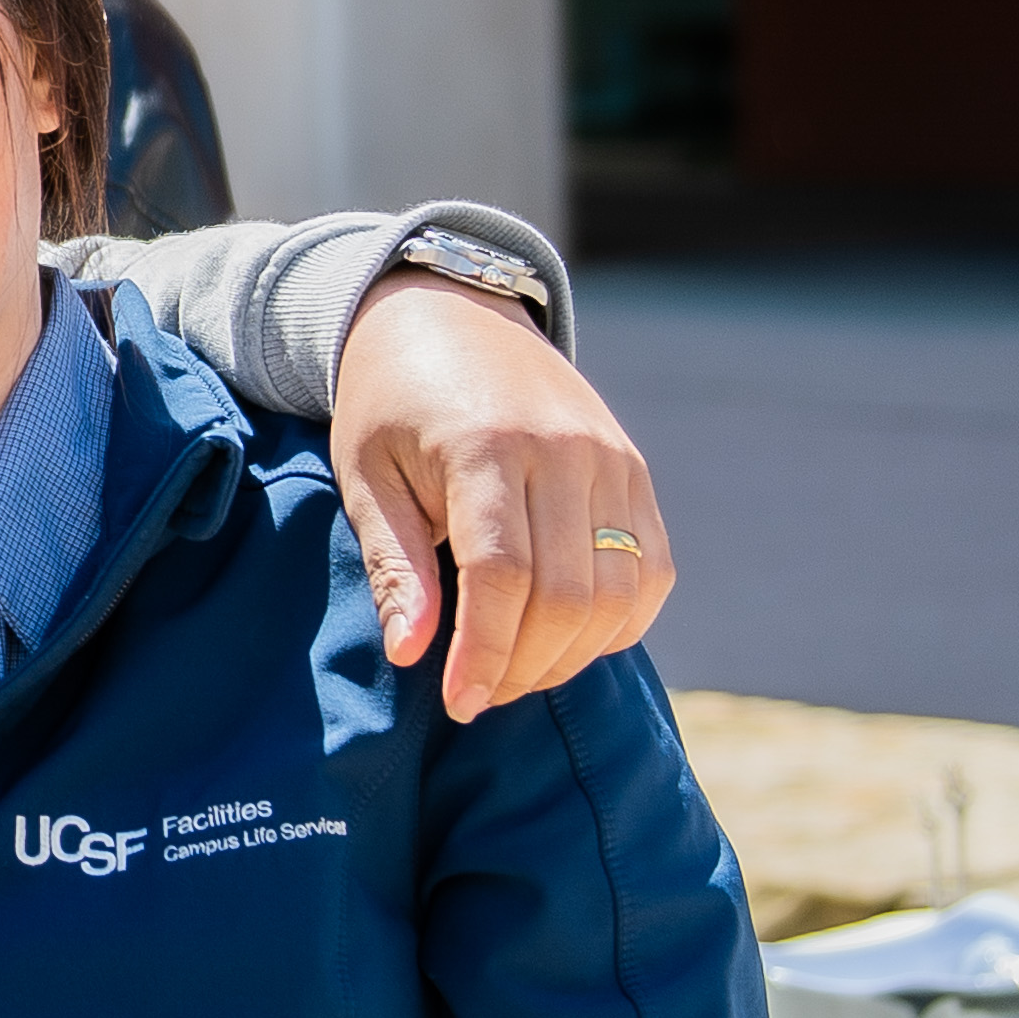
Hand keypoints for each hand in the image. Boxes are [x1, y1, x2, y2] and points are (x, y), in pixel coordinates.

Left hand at [332, 267, 671, 721]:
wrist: (450, 316)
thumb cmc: (391, 405)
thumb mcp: (366, 476)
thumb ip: (395, 565)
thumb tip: (411, 654)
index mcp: (487, 445)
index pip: (503, 576)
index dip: (485, 653)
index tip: (459, 701)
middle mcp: (566, 451)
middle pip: (569, 595)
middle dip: (526, 665)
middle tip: (481, 693)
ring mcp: (613, 460)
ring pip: (621, 592)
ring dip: (572, 654)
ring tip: (516, 669)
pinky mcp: (636, 473)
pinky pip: (652, 572)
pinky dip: (617, 623)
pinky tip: (565, 637)